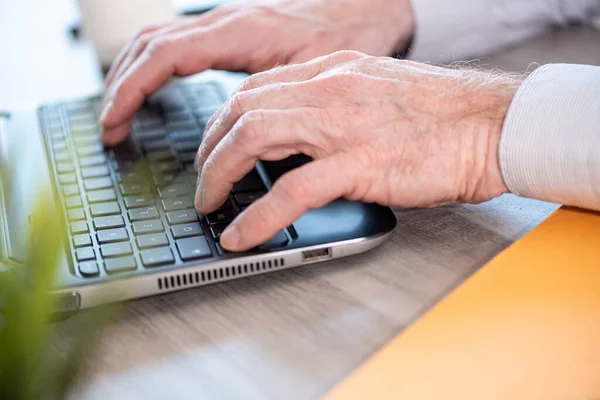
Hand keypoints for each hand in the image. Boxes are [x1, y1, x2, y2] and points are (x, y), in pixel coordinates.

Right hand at [100, 0, 414, 144]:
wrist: (372, 5)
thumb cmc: (354, 31)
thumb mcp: (318, 72)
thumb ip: (281, 103)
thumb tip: (251, 148)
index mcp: (241, 31)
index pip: (164, 55)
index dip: (131, 89)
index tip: (114, 123)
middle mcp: (227, 21)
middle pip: (150, 45)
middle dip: (120, 86)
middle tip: (110, 129)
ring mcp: (229, 23)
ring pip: (160, 40)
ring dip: (133, 75)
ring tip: (121, 114)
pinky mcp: (236, 32)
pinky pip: (181, 43)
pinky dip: (157, 68)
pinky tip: (158, 91)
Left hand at [194, 51, 521, 250]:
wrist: (492, 124)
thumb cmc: (441, 115)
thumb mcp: (375, 94)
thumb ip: (333, 107)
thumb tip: (298, 136)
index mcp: (331, 71)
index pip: (255, 89)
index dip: (222, 121)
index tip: (213, 148)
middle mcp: (328, 89)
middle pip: (241, 109)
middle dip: (209, 149)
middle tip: (203, 181)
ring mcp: (342, 125)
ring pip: (252, 138)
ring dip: (218, 175)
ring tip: (209, 205)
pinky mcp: (360, 164)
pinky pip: (291, 191)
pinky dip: (258, 217)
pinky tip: (241, 237)